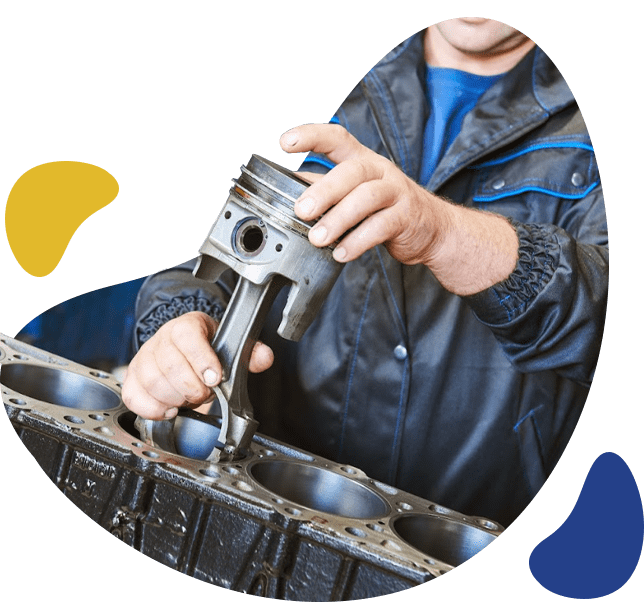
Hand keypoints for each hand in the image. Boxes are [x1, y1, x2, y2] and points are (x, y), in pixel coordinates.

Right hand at [122, 311, 273, 419]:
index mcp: (187, 326)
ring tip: (189, 400)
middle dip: (192, 387)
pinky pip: (133, 396)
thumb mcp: (231, 347)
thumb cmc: (207, 350)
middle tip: (205, 394)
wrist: (183, 351)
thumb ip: (250, 353)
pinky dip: (153, 409)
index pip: (186, 335)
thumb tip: (265, 357)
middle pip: (169, 364)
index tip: (215, 378)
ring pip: (151, 381)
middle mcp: (161, 339)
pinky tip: (170, 409)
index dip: (201, 358)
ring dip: (175, 398)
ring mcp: (144, 358)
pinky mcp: (132, 378)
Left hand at [280, 124, 517, 294]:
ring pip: (366, 199)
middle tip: (302, 210)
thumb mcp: (356, 190)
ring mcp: (396, 192)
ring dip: (338, 219)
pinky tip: (340, 253)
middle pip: (351, 172)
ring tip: (317, 238)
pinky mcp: (406, 217)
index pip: (336, 138)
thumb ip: (325, 187)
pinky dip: (357, 242)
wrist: (432, 228)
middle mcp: (380, 170)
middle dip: (324, 190)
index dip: (311, 135)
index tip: (285, 141)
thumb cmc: (386, 206)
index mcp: (362, 159)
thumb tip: (288, 186)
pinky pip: (380, 227)